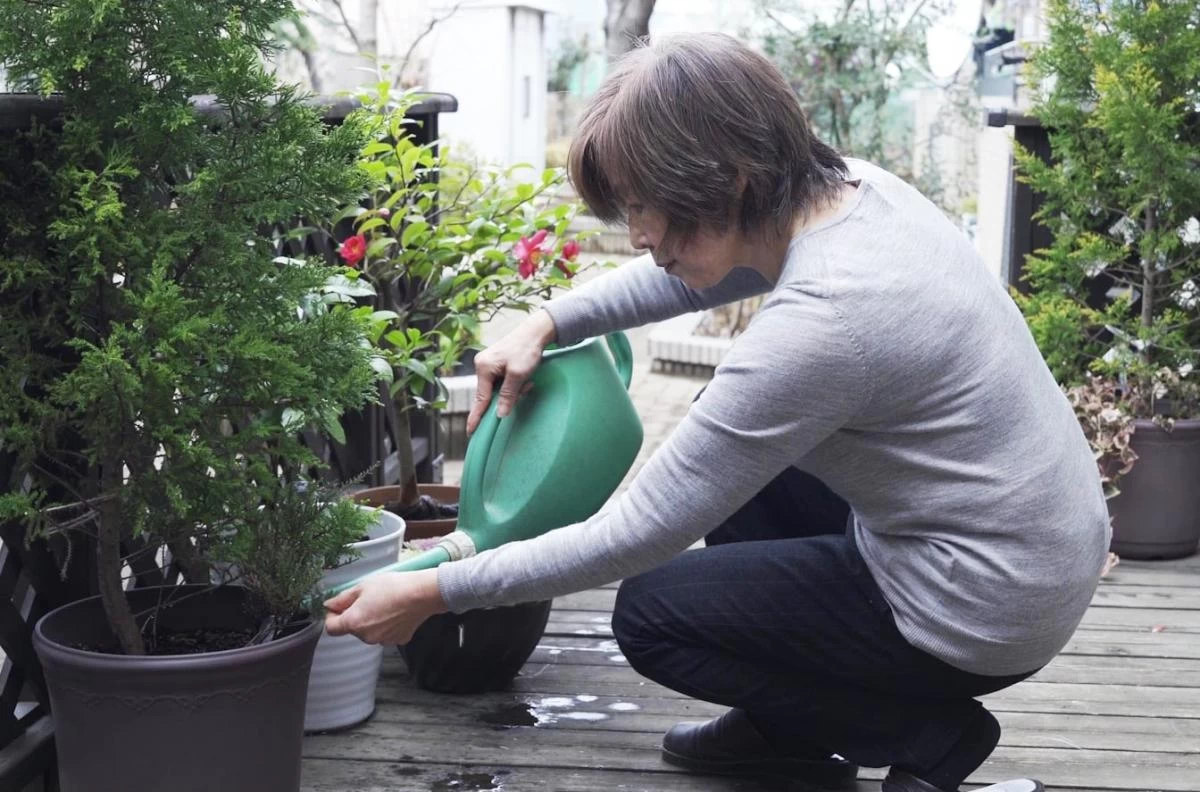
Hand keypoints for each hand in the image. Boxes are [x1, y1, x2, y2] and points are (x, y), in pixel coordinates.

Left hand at [323, 568, 446, 644]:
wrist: (422, 593)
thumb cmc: (392, 586)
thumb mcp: (363, 586)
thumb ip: (342, 598)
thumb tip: (329, 605)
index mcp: (354, 622)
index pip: (331, 628)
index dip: (332, 616)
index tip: (339, 606)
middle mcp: (366, 637)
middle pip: (352, 629)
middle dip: (355, 616)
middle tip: (368, 599)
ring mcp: (383, 641)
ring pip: (369, 632)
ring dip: (371, 621)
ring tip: (385, 603)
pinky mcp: (398, 640)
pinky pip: (386, 634)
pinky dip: (387, 625)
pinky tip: (396, 612)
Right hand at [467, 310, 556, 433]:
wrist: (535, 332)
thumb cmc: (526, 350)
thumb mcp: (518, 375)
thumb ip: (508, 395)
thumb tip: (499, 415)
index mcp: (483, 368)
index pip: (480, 399)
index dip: (477, 417)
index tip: (471, 432)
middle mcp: (482, 366)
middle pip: (490, 395)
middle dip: (508, 397)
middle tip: (526, 387)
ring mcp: (489, 365)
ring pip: (498, 390)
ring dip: (514, 390)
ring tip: (528, 380)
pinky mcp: (496, 364)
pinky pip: (502, 382)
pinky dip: (514, 384)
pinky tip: (525, 379)